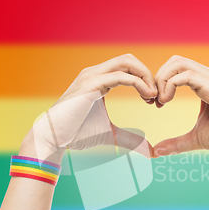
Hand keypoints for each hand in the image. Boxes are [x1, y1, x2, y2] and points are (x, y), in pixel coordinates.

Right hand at [21, 54, 156, 161]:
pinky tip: (147, 96)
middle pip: (129, 59)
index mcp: (99, 79)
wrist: (53, 138)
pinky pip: (120, 76)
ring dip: (144, 76)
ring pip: (126, 61)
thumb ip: (130, 139)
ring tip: (153, 95)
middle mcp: (95, 73)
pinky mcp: (91, 84)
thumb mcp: (111, 135)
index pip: (128, 67)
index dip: (144, 79)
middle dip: (147, 74)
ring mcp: (92, 76)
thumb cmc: (76, 134)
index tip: (153, 100)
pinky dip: (137, 83)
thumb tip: (149, 150)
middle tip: (156, 95)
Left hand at [153, 55, 208, 161]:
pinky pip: (186, 75)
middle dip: (158, 77)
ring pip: (178, 63)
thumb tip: (156, 152)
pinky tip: (166, 101)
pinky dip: (170, 85)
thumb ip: (176, 143)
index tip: (155, 103)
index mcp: (205, 82)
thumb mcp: (195, 138)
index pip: (176, 68)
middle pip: (175, 61)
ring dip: (162, 80)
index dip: (161, 82)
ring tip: (160, 101)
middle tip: (154, 100)